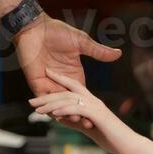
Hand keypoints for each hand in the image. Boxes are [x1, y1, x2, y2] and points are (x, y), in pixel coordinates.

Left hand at [14, 16, 121, 130]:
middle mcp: (62, 82)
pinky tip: (59, 114)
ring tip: (77, 122)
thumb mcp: (81, 42)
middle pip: (71, 103)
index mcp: (74, 74)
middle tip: (89, 125)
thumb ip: (98, 51)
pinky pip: (45, 99)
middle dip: (80, 115)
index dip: (89, 105)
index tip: (99, 116)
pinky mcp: (37, 84)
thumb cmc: (57, 31)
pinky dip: (51, 107)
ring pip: (58, 104)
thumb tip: (118, 54)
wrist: (34, 28)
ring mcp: (49, 84)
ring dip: (67, 114)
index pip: (82, 95)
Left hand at [27, 70, 131, 152]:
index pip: (71, 87)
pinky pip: (77, 109)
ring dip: (51, 104)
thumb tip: (58, 118)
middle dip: (46, 97)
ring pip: (69, 100)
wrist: (128, 145)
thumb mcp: (87, 128)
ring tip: (37, 109)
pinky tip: (53, 114)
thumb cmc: (111, 138)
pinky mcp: (97, 114)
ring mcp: (95, 106)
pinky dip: (64, 110)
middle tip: (31, 101)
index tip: (44, 78)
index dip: (58, 80)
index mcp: (91, 101)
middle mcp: (93, 100)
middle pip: (65, 93)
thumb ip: (74, 121)